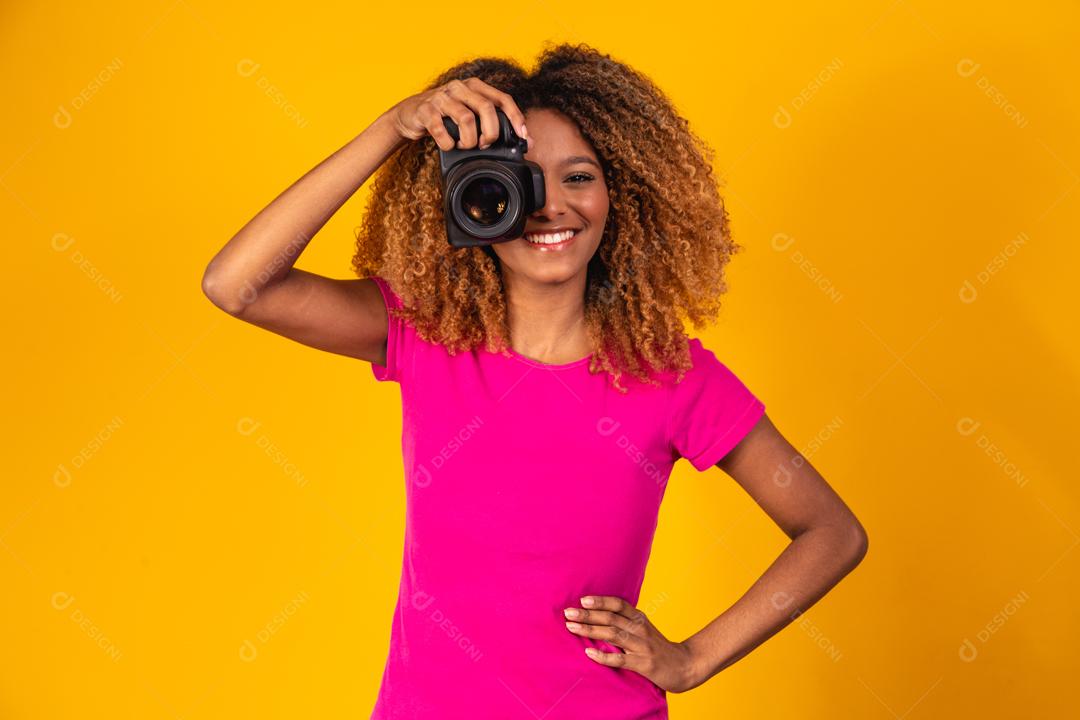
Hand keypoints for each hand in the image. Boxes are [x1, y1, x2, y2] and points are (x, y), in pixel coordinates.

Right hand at [388, 77, 532, 152]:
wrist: (409, 115)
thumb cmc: (445, 117)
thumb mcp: (470, 114)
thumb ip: (494, 123)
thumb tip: (528, 141)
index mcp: (474, 86)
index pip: (502, 98)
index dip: (515, 117)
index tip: (523, 136)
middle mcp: (459, 87)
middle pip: (486, 108)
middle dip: (491, 132)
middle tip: (485, 144)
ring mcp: (441, 97)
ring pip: (466, 118)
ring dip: (469, 140)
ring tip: (465, 146)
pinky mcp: (425, 110)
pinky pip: (440, 129)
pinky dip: (447, 143)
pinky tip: (448, 145)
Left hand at [563, 595, 704, 693]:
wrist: (685, 666)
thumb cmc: (659, 647)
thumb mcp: (645, 630)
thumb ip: (627, 622)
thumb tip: (599, 615)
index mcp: (640, 619)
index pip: (619, 604)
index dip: (601, 601)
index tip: (583, 599)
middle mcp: (640, 629)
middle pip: (611, 618)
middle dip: (587, 614)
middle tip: (568, 613)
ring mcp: (642, 646)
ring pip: (613, 634)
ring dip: (590, 630)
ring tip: (572, 628)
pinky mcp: (644, 664)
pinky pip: (620, 658)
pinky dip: (603, 655)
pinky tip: (588, 652)